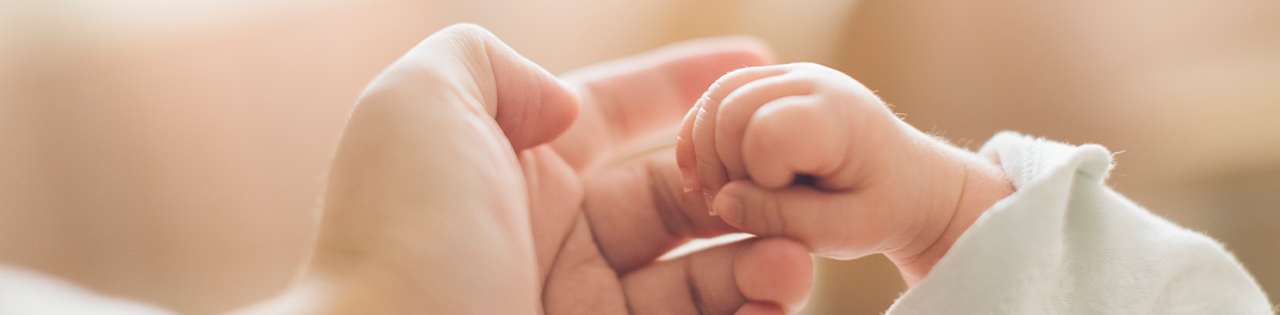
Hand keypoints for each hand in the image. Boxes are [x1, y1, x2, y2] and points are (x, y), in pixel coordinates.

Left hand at [298, 24, 812, 314]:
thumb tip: (561, 102)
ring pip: (696, 278)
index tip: (756, 62)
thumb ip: (488, 62)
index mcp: (514, 168)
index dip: (681, 84)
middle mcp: (550, 238)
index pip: (615, 113)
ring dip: (758, 260)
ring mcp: (578, 309)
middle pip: (673, 200)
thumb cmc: (401, 232)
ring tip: (792, 262)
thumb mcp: (420, 102)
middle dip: (738, 187)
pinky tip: (774, 300)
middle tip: (787, 188)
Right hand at [675, 63, 1013, 284]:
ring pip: (715, 98)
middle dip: (721, 167)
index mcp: (837, 117)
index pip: (764, 133)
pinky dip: (703, 138)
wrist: (905, 180)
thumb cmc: (881, 209)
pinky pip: (714, 98)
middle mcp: (810, 81)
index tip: (781, 207)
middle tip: (739, 210)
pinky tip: (711, 176)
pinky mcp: (768, 83)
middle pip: (728, 109)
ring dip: (707, 153)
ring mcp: (787, 75)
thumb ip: (783, 221)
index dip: (757, 179)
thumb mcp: (844, 233)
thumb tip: (722, 202)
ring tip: (727, 194)